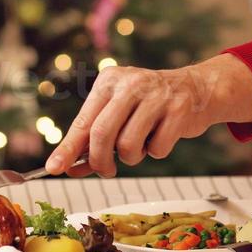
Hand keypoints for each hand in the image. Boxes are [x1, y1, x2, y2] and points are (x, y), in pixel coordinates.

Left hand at [44, 54, 251, 176]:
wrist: (197, 90)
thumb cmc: (149, 106)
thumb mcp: (118, 112)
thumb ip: (93, 139)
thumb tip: (68, 167)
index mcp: (109, 82)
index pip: (83, 122)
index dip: (68, 149)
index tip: (54, 168)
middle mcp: (130, 84)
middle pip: (101, 134)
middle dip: (100, 161)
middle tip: (107, 170)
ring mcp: (156, 95)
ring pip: (128, 146)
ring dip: (132, 157)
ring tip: (141, 143)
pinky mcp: (178, 110)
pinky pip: (157, 149)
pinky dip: (157, 151)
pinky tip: (162, 135)